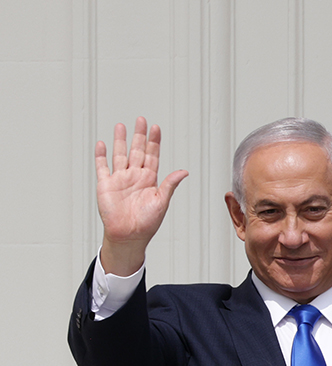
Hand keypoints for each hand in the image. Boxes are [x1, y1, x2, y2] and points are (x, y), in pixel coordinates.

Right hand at [95, 117, 187, 276]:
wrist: (129, 235)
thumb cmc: (147, 223)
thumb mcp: (162, 202)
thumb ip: (170, 184)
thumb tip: (184, 171)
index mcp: (149, 180)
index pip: (152, 156)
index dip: (154, 142)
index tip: (156, 128)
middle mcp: (135, 177)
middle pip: (137, 151)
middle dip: (139, 135)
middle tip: (141, 120)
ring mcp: (120, 179)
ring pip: (120, 155)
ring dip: (120, 141)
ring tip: (121, 126)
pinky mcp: (106, 184)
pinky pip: (102, 166)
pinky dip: (101, 155)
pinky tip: (102, 144)